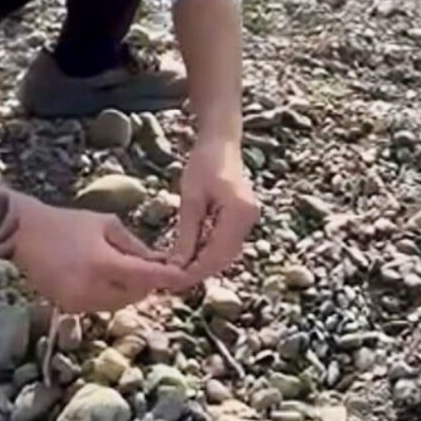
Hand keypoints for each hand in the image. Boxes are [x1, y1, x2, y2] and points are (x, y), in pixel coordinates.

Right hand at [9, 195, 187, 312]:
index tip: (184, 277)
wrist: (26, 234)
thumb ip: (134, 245)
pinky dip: (109, 294)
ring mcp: (78, 303)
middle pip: (134, 295)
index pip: (144, 277)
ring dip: (128, 290)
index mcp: (102, 264)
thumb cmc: (69, 223)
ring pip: (118, 304)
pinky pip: (100, 306)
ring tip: (125, 268)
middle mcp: (91, 289)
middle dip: (146, 282)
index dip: (166, 278)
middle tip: (152, 266)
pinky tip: (105, 276)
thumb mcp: (107, 224)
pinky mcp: (68, 308)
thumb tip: (159, 261)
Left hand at [169, 137, 259, 283]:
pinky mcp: (244, 217)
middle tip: (171, 280)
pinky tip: (190, 253)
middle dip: (198, 271)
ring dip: (203, 263)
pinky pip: (227, 242)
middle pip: (224, 258)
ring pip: (226, 253)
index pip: (216, 255)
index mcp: (239, 213)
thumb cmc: (204, 162)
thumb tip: (177, 266)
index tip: (171, 281)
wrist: (221, 140)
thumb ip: (187, 235)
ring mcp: (249, 219)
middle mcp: (249, 219)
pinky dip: (209, 251)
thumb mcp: (191, 199)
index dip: (194, 272)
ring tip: (177, 270)